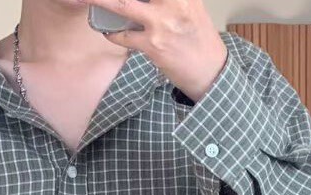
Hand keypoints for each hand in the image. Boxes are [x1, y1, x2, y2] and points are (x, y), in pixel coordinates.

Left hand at [71, 0, 227, 101]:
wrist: (210, 70)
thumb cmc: (199, 37)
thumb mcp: (191, 4)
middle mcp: (173, 1)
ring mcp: (161, 23)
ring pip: (122, 5)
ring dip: (100, 2)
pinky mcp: (153, 45)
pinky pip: (124, 36)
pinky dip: (113, 34)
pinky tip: (109, 32)